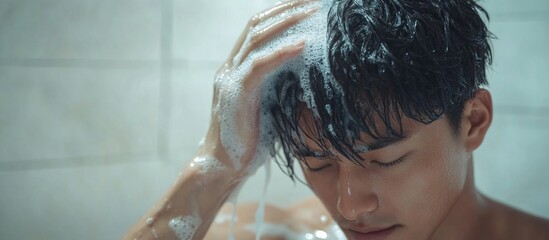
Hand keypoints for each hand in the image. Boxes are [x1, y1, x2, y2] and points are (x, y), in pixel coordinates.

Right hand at [197, 0, 318, 177]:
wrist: (224, 166)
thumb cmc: (249, 140)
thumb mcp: (267, 105)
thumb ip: (278, 85)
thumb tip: (307, 72)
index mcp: (237, 68)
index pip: (258, 30)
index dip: (281, 13)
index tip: (307, 5)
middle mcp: (231, 67)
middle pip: (258, 25)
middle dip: (287, 9)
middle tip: (315, 0)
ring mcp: (231, 77)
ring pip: (258, 38)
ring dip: (288, 22)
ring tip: (314, 12)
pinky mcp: (236, 92)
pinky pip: (260, 65)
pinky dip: (282, 52)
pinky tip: (304, 45)